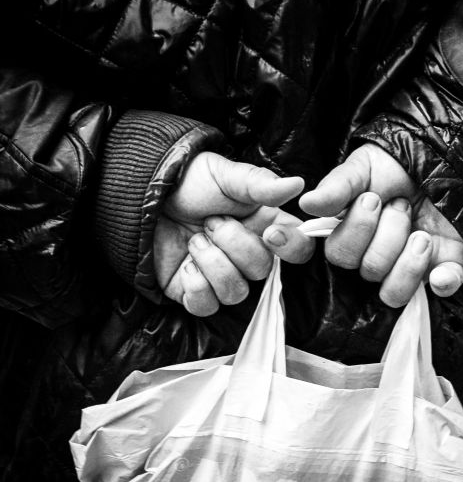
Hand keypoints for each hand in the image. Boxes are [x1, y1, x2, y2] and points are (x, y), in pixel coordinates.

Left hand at [154, 152, 314, 315]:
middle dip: (235, 244)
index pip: (298, 249)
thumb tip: (297, 184)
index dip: (292, 248)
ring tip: (194, 240)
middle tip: (211, 223)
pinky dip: (195, 285)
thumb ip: (260, 183)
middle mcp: (247, 255)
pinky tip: (186, 264)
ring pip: (237, 292)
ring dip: (213, 263)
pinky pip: (207, 305)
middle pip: (264, 271)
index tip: (270, 234)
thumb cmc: (189, 183)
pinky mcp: (196, 293)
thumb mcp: (225, 175)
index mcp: (265, 226)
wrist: (143, 196)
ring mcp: (222, 277)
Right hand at [294, 143, 462, 306]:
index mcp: (352, 238)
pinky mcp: (447, 266)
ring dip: (409, 263)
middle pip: (369, 270)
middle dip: (388, 235)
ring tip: (421, 235)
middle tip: (402, 205)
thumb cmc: (393, 166)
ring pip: (395, 292)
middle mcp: (377, 258)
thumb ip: (337, 186)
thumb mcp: (363, 168)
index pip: (339, 256)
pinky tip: (441, 272)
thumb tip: (306, 203)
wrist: (439, 156)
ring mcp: (411, 267)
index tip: (371, 199)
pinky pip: (443, 288)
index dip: (355, 233)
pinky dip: (443, 281)